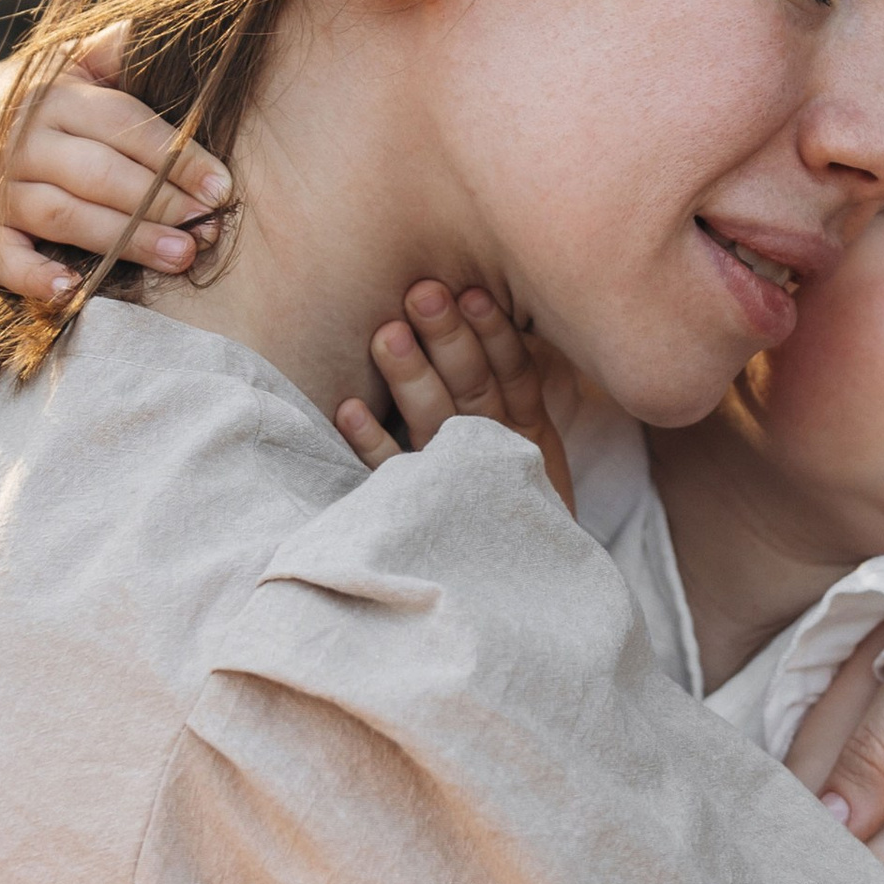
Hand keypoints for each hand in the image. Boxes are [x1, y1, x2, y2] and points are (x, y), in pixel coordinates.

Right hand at [0, 24, 226, 303]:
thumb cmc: (49, 102)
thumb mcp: (77, 65)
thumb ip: (116, 52)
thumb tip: (158, 25)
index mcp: (55, 96)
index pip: (123, 125)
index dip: (175, 157)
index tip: (222, 187)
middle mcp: (22, 140)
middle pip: (98, 173)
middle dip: (159, 203)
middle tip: (208, 229)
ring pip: (62, 214)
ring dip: (122, 239)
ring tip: (179, 256)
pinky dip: (31, 276)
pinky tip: (71, 291)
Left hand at [335, 283, 576, 511]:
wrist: (526, 592)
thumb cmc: (521, 505)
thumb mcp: (535, 450)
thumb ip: (514, 388)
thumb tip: (478, 306)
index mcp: (528, 432)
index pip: (514, 373)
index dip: (494, 333)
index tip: (472, 292)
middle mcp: (496, 452)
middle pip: (474, 388)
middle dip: (449, 339)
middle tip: (423, 295)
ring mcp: (460, 484)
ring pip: (438, 422)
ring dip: (412, 377)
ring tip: (387, 334)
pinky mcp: (426, 514)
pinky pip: (396, 476)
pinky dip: (373, 443)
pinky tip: (347, 410)